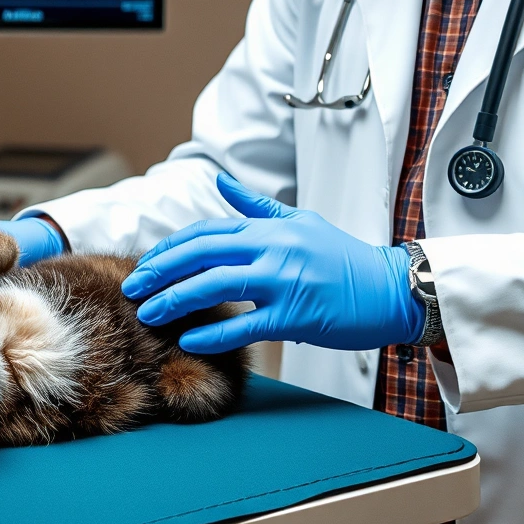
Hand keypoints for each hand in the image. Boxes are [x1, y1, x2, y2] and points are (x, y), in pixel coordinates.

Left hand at [122, 172, 420, 354]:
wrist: (391, 288)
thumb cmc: (344, 258)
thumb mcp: (301, 222)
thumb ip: (257, 207)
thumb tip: (221, 182)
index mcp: (270, 227)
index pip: (206, 232)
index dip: (170, 249)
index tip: (145, 266)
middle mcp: (273, 248)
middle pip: (201, 253)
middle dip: (160, 271)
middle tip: (132, 289)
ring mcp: (284, 280)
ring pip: (215, 285)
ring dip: (175, 300)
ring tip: (147, 314)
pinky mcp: (297, 314)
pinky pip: (246, 325)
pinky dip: (214, 334)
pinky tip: (188, 341)